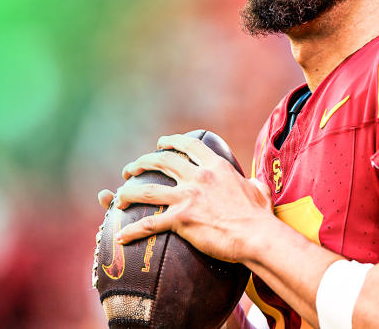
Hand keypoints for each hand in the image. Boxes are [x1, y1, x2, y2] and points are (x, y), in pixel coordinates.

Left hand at [98, 134, 273, 263]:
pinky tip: (121, 236)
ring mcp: (187, 197)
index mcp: (216, 167)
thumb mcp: (258, 190)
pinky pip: (149, 224)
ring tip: (118, 197)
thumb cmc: (260, 216)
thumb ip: (251, 183)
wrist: (257, 235)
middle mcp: (198, 177)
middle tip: (131, 169)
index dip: (171, 141)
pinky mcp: (181, 220)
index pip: (188, 145)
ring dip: (128, 192)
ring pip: (146, 190)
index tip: (160, 143)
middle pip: (162, 161)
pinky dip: (132, 230)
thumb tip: (253, 183)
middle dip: (142, 162)